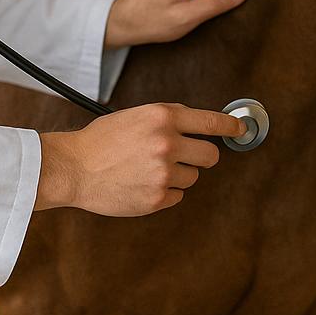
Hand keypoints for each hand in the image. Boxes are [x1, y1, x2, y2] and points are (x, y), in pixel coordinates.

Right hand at [35, 103, 245, 214]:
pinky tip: (142, 184)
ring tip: (149, 170)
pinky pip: (177, 196)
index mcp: (163, 118)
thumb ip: (168, 119)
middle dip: (201, 156)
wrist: (74, 167)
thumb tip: (199, 125)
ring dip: (178, 175)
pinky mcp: (156, 198)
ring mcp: (163, 173)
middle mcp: (167, 144)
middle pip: (211, 155)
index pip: (210, 121)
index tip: (240, 130)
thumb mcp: (137, 115)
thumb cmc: (103, 140)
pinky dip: (164, 192)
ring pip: (192, 177)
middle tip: (185, 156)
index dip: (230, 126)